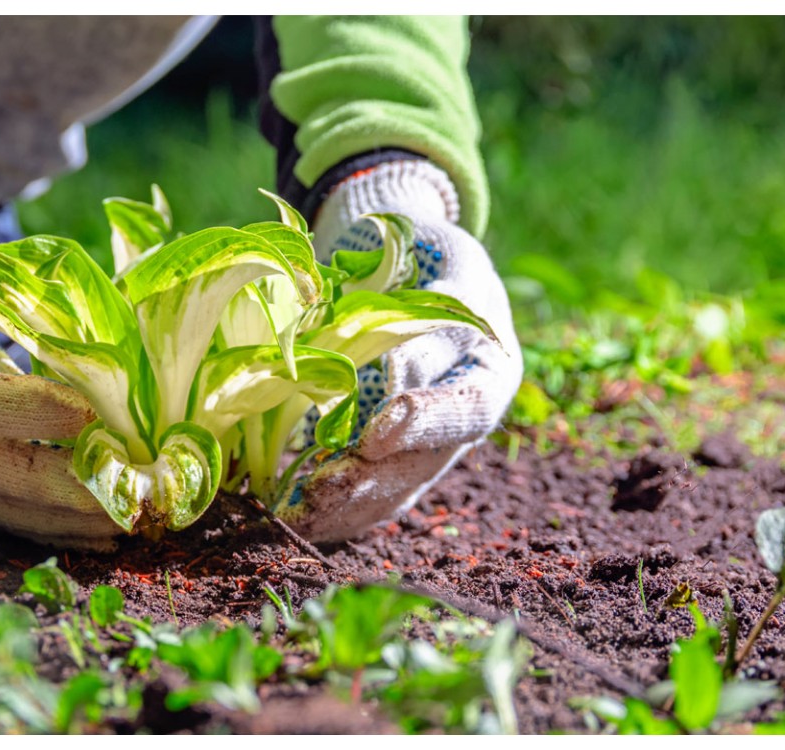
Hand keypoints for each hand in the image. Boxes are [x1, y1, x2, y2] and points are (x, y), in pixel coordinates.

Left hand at [279, 161, 522, 541]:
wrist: (420, 275)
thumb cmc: (435, 261)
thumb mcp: (445, 267)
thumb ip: (432, 313)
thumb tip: (400, 367)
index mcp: (489, 376)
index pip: (463, 411)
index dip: (420, 427)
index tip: (374, 437)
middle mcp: (462, 426)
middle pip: (420, 467)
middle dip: (367, 483)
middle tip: (317, 491)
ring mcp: (429, 450)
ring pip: (391, 493)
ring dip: (344, 509)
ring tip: (296, 514)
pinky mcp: (393, 461)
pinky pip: (366, 495)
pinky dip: (332, 510)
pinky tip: (295, 515)